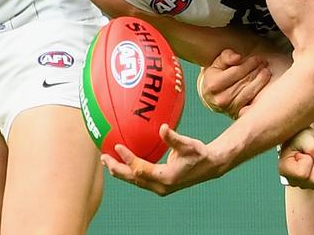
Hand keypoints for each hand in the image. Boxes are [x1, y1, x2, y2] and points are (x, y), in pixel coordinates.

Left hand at [101, 124, 222, 195]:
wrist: (210, 167)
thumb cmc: (199, 154)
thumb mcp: (189, 145)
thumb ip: (174, 138)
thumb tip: (162, 127)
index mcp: (166, 177)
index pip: (141, 169)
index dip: (128, 159)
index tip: (117, 147)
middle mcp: (160, 186)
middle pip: (133, 178)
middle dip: (116, 169)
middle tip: (103, 157)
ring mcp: (159, 187)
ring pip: (135, 180)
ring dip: (120, 171)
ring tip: (107, 160)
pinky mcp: (159, 184)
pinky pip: (140, 178)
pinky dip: (129, 170)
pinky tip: (122, 161)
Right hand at [198, 49, 270, 118]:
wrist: (210, 96)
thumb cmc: (215, 75)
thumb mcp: (217, 63)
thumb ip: (226, 56)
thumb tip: (238, 57)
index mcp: (213, 84)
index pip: (236, 72)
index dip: (249, 64)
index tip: (257, 58)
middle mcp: (220, 99)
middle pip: (244, 82)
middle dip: (256, 71)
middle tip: (264, 63)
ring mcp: (229, 109)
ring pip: (250, 93)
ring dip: (261, 81)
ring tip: (266, 72)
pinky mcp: (237, 115)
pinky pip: (252, 105)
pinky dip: (259, 96)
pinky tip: (266, 88)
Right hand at [278, 127, 313, 188]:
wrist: (304, 138)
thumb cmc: (299, 136)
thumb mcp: (305, 137)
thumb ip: (312, 147)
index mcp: (285, 169)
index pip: (303, 174)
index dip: (308, 160)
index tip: (304, 153)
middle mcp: (294, 180)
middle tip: (310, 155)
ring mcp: (305, 184)